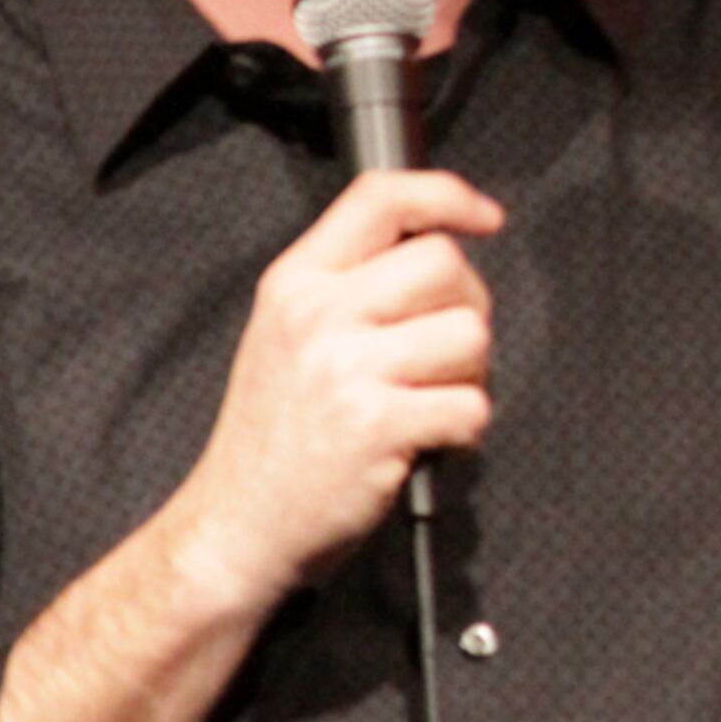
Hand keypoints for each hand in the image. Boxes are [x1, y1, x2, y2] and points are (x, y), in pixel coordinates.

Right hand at [160, 169, 502, 613]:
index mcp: (295, 282)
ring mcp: (347, 369)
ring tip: (426, 401)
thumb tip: (441, 247)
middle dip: (468, 306)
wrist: (235, 525)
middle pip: (445, 264)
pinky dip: (465, 429)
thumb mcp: (285, 332)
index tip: (485, 218)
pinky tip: (426, 441)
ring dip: (468, 375)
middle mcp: (318, 314)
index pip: (381, 197)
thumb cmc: (273, 434)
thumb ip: (348, 283)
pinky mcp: (377, 425)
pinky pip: (470, 405)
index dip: (448, 195)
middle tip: (443, 352)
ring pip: (470, 334)